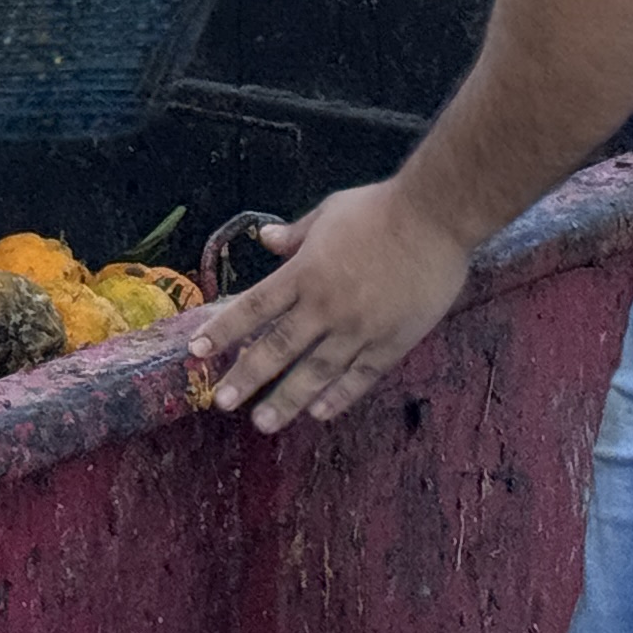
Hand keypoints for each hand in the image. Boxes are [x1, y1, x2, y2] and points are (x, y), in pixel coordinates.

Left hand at [184, 180, 473, 432]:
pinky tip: (319, 413)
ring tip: (263, 423)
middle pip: (278, 347)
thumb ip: (297, 234)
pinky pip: (360, 376)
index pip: (254, 307)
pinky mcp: (391, 342)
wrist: (435, 219)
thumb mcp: (329, 212)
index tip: (197, 350)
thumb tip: (267, 240)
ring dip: (287, 399)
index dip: (224, 330)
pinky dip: (339, 397)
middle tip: (222, 402)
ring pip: (316, 371)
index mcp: (305, 273)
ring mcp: (359, 328)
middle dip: (247, 376)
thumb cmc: (380, 209)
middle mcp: (326, 306)